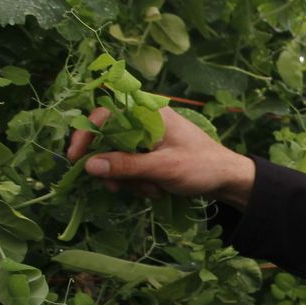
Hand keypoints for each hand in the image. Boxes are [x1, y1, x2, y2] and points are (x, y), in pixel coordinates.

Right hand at [67, 106, 255, 207]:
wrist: (229, 180)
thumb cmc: (202, 166)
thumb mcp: (163, 168)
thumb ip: (126, 166)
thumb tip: (89, 166)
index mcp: (150, 113)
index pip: (105, 114)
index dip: (87, 134)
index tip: (76, 159)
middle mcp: (146, 122)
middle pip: (107, 141)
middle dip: (113, 168)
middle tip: (121, 187)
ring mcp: (148, 140)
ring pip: (117, 159)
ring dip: (129, 180)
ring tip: (153, 189)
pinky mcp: (150, 156)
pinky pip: (130, 169)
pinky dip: (138, 183)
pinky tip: (158, 191)